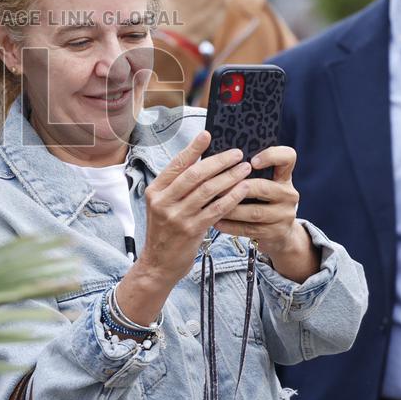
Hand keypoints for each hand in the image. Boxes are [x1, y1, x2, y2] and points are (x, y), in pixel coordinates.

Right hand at [115, 130, 251, 324]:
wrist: (158, 264)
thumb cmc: (165, 232)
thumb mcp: (163, 206)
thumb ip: (177, 187)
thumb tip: (202, 162)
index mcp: (155, 191)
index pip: (177, 164)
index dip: (193, 148)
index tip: (208, 134)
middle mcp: (164, 202)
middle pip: (195, 174)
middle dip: (219, 161)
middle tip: (237, 153)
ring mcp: (177, 217)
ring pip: (208, 190)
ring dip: (229, 177)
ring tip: (245, 168)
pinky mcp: (191, 230)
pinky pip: (216, 209)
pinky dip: (231, 197)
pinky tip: (243, 189)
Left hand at [215, 146, 318, 282]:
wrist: (280, 233)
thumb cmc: (262, 200)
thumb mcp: (263, 182)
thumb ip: (247, 171)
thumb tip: (216, 157)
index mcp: (284, 176)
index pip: (287, 157)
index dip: (271, 156)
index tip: (252, 160)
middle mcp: (288, 194)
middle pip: (264, 188)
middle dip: (237, 187)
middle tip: (215, 186)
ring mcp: (284, 215)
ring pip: (254, 212)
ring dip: (230, 208)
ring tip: (211, 205)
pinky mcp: (276, 233)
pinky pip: (250, 229)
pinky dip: (231, 225)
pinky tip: (216, 222)